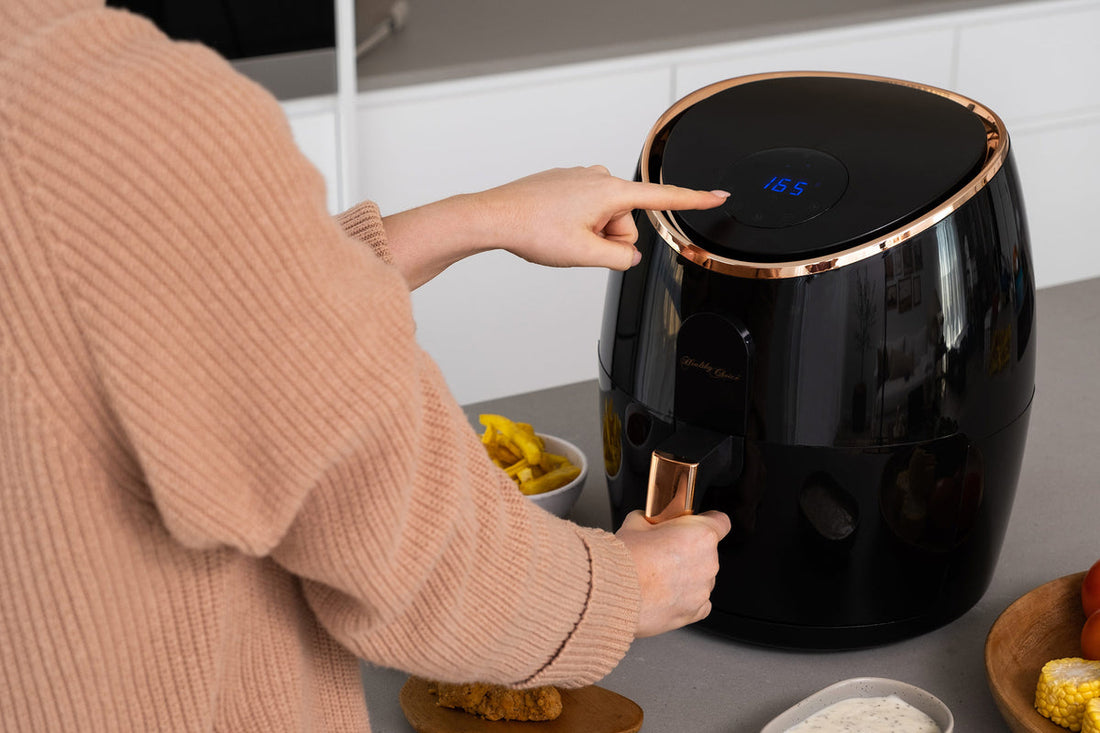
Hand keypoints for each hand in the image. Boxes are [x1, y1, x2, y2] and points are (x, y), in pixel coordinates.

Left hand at [474, 166, 728, 270]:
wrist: (494, 216)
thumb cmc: (533, 228)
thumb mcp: (585, 254)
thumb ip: (619, 257)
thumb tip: (626, 254)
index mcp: (610, 191)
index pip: (663, 198)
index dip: (695, 199)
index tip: (718, 195)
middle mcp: (598, 177)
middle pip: (626, 220)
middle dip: (609, 238)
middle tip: (578, 245)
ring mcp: (579, 178)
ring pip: (603, 217)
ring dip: (590, 233)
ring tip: (561, 235)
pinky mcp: (564, 183)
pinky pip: (583, 211)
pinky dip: (574, 224)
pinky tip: (552, 226)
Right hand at [615, 509, 730, 637]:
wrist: (613, 591)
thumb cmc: (626, 559)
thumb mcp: (636, 522)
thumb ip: (653, 519)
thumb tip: (650, 520)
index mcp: (701, 535)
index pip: (721, 522)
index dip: (707, 522)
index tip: (697, 524)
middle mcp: (708, 562)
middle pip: (707, 552)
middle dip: (689, 551)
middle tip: (663, 553)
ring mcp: (703, 589)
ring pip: (702, 577)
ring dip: (687, 576)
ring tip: (658, 577)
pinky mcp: (695, 612)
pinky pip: (698, 602)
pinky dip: (685, 598)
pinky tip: (664, 593)